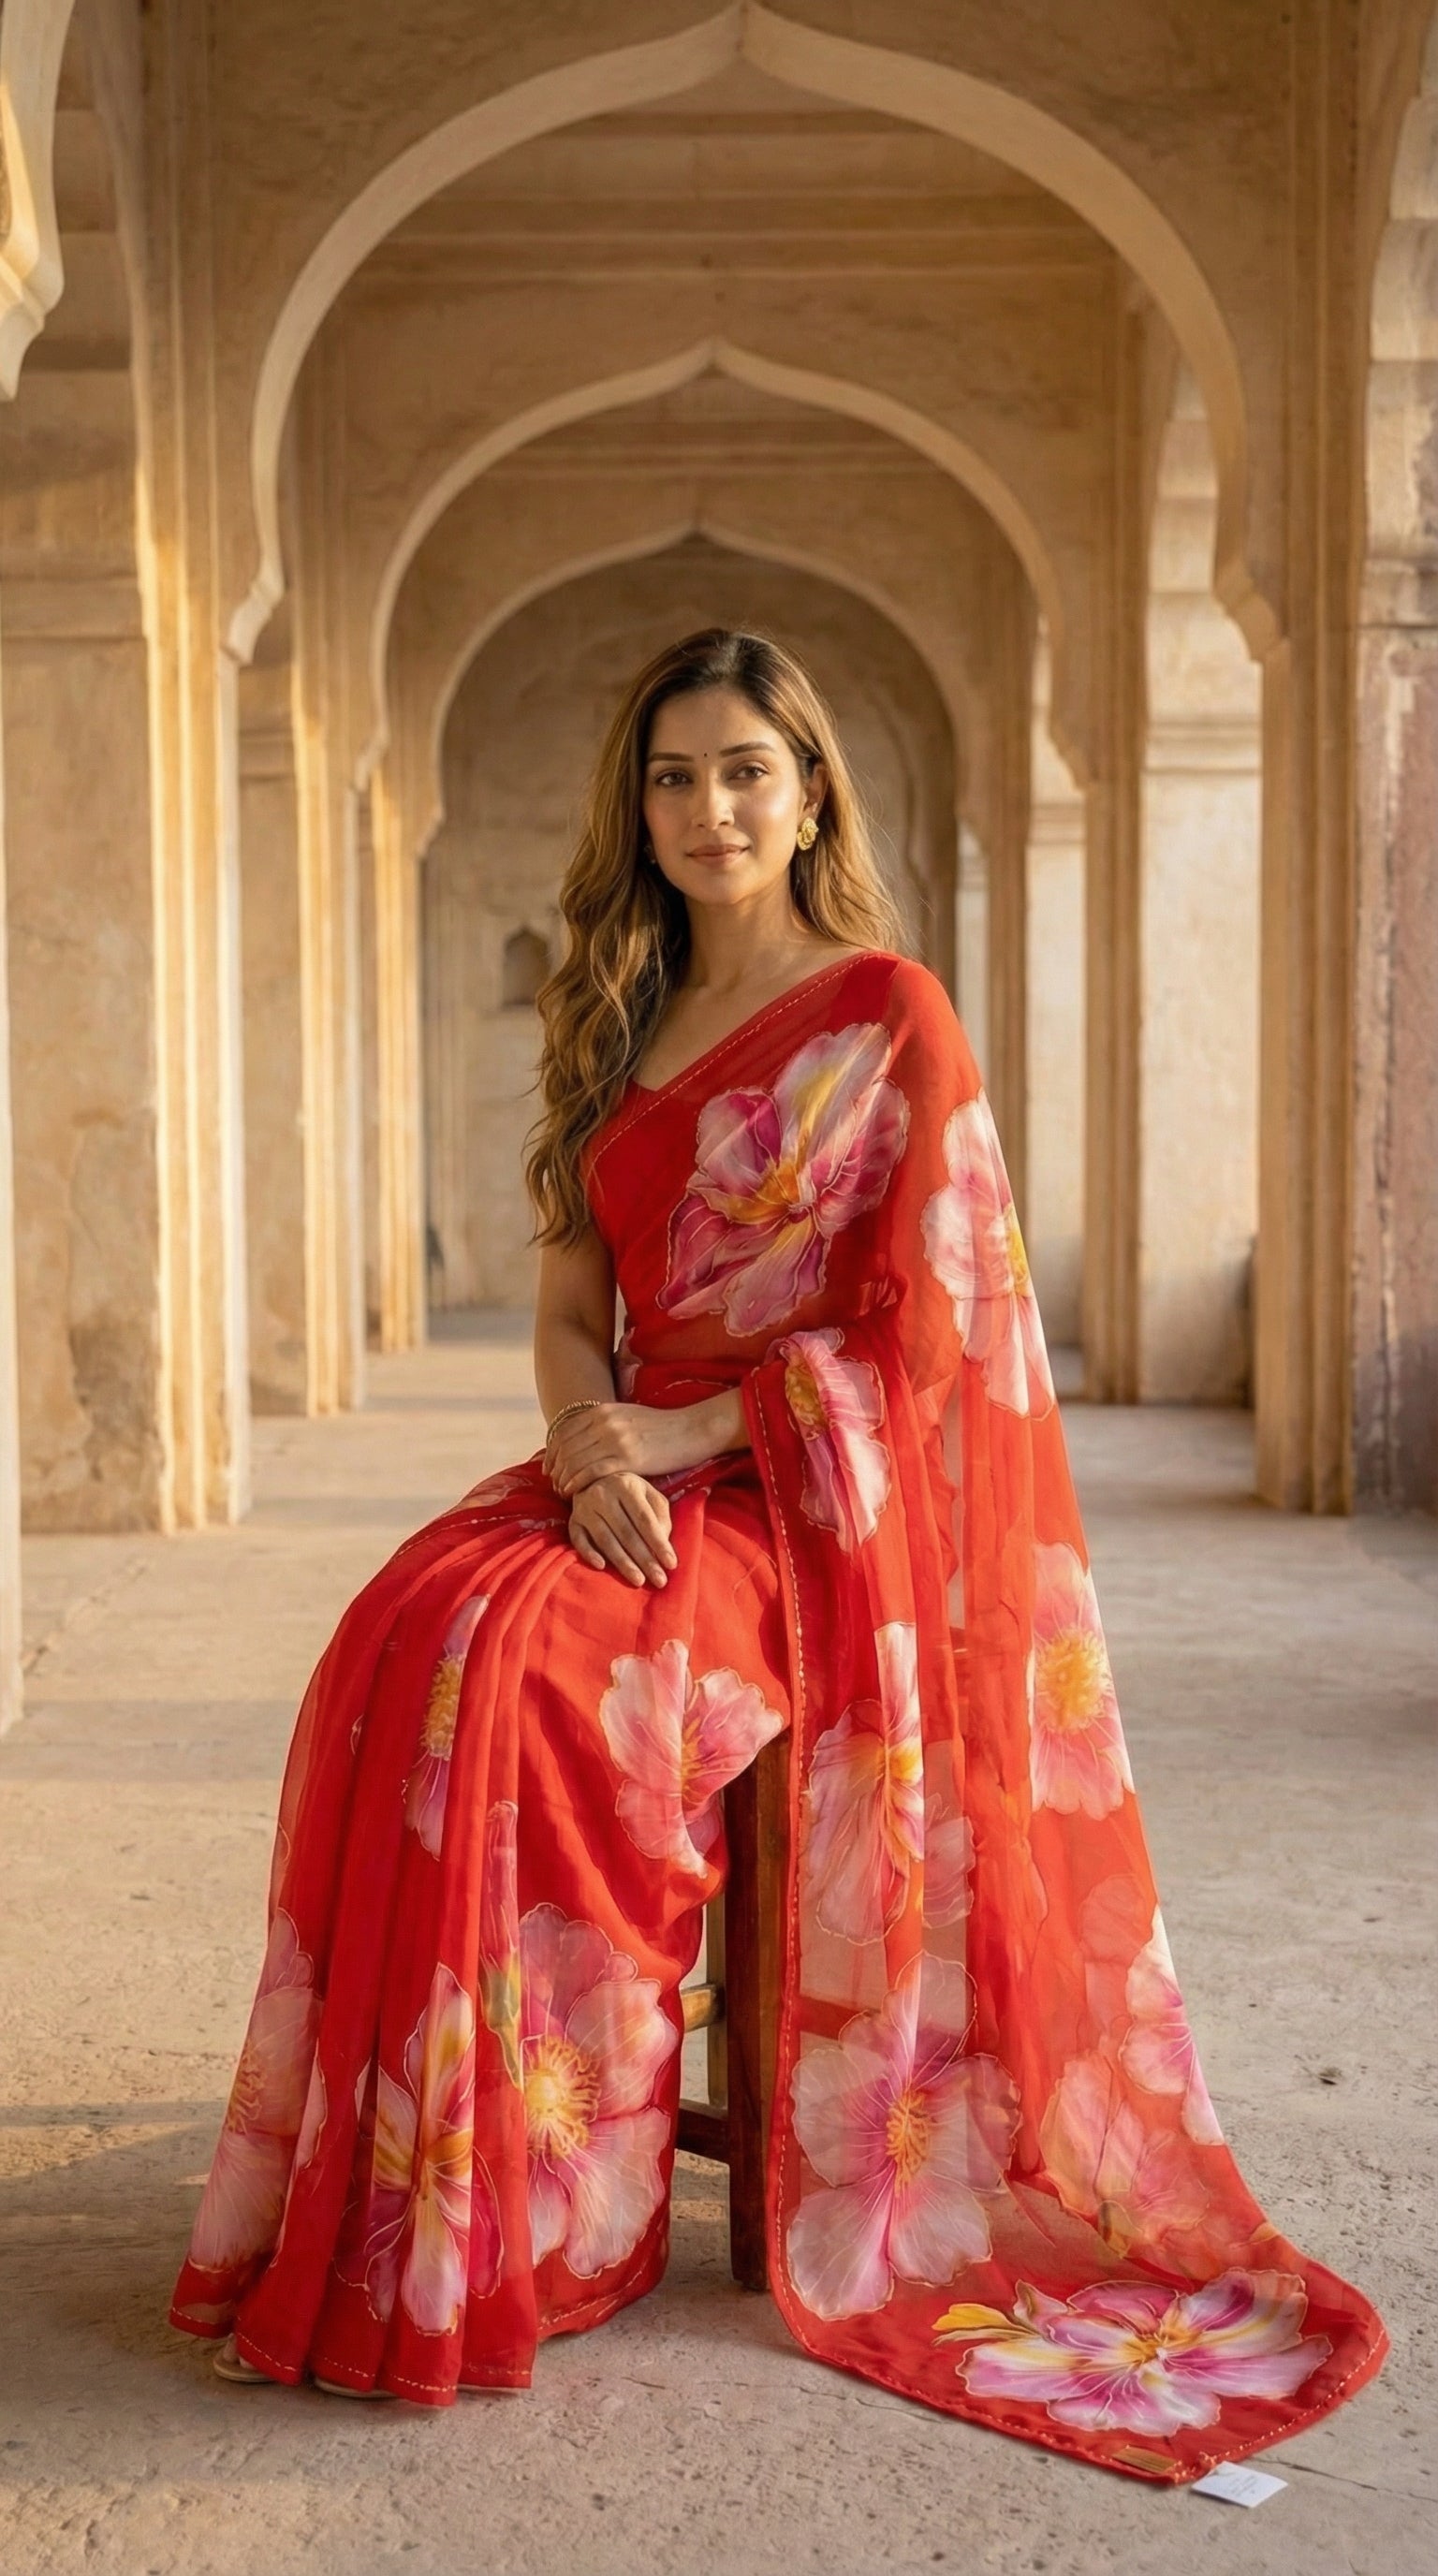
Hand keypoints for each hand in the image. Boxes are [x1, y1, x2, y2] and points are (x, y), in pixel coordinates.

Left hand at [547, 1400, 692, 1494]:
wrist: (692, 1429)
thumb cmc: (662, 1428)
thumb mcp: (628, 1417)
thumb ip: (605, 1424)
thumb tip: (585, 1439)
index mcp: (603, 1410)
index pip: (564, 1432)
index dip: (552, 1452)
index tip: (549, 1468)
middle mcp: (604, 1422)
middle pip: (565, 1447)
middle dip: (555, 1468)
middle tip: (553, 1484)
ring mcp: (615, 1439)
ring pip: (575, 1461)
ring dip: (563, 1479)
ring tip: (562, 1492)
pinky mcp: (627, 1457)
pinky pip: (591, 1473)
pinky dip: (577, 1484)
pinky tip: (575, 1494)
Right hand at [567, 1472, 677, 1587]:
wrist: (595, 1480)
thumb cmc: (629, 1492)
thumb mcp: (649, 1495)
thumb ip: (660, 1516)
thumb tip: (662, 1543)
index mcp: (627, 1486)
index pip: (644, 1519)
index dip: (658, 1543)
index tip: (671, 1564)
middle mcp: (603, 1495)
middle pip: (626, 1533)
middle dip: (644, 1559)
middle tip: (659, 1580)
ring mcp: (585, 1508)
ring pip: (605, 1539)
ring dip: (623, 1563)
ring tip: (639, 1580)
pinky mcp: (573, 1521)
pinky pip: (579, 1540)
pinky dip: (589, 1553)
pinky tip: (602, 1567)